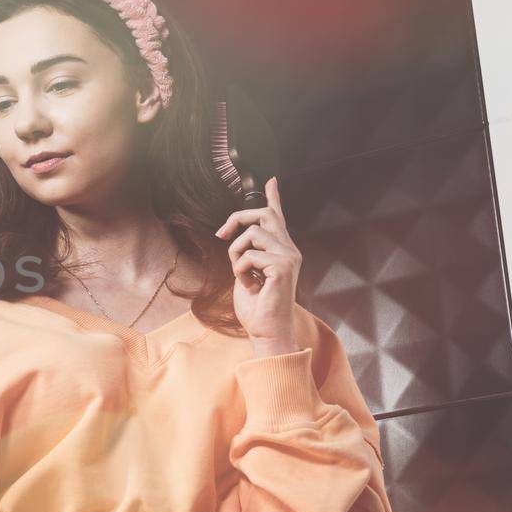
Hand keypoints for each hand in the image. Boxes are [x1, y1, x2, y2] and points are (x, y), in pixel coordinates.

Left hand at [212, 176, 300, 352]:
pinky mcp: (284, 267)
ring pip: (252, 234)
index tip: (271, 180)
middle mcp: (290, 250)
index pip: (277, 217)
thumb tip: (234, 237)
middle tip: (221, 236)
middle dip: (237, 218)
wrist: (267, 331)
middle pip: (263, 214)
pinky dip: (240, 269)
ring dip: (235, 253)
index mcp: (281, 250)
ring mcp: (290, 257)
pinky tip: (249, 285)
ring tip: (241, 275)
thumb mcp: (246, 273)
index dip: (273, 197)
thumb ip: (245, 253)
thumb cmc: (255, 307)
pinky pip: (249, 255)